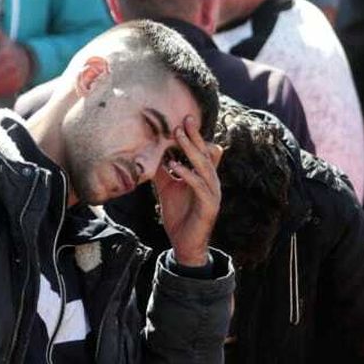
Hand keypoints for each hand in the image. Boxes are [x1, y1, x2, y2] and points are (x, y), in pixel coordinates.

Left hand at [154, 117, 222, 267]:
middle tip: (185, 118)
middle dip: (194, 135)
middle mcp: (212, 182)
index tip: (183, 119)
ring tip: (178, 135)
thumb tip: (150, 153)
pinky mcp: (210, 206)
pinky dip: (187, 174)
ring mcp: (213, 193)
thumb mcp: (167, 189)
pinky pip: (199, 185)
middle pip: (206, 153)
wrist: (184, 244)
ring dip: (190, 149)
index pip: (203, 151)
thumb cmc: (178, 215)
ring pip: (204, 166)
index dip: (196, 136)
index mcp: (204, 177)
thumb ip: (163, 172)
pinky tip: (174, 166)